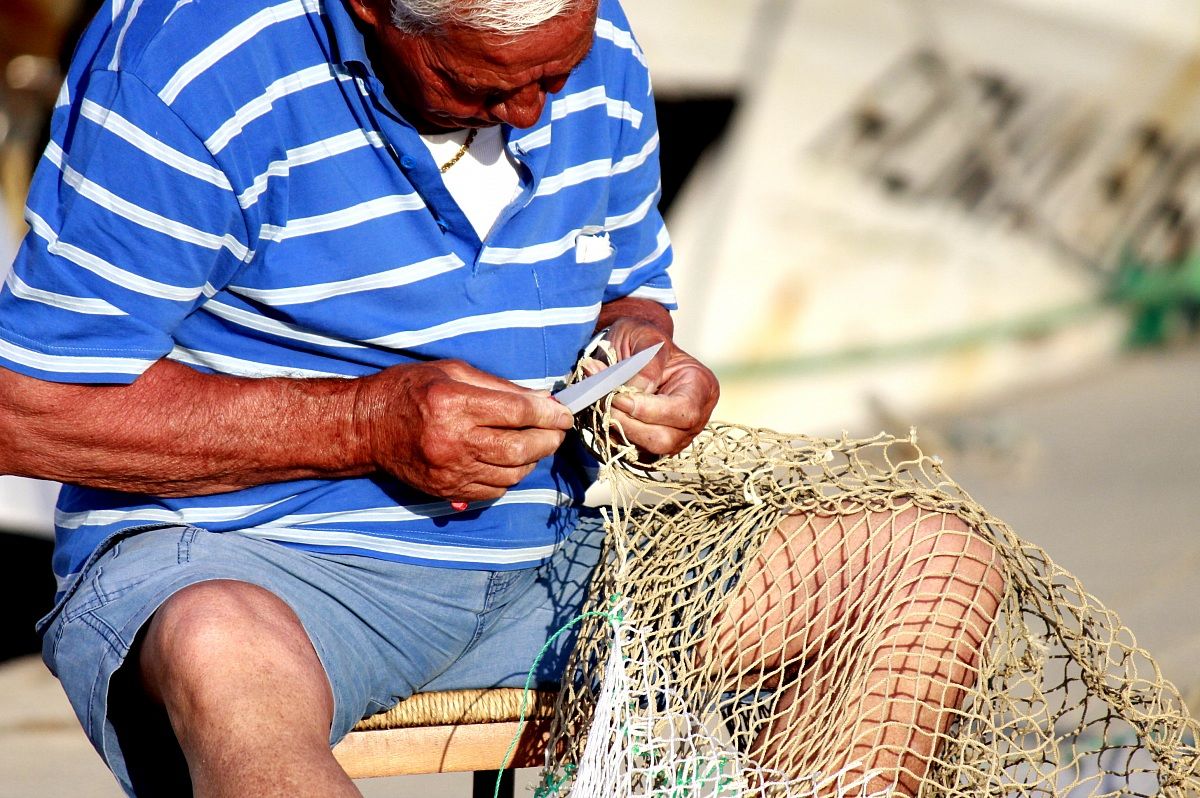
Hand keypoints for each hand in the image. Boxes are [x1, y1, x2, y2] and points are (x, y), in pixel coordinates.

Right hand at [353, 360, 573, 501]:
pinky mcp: (446, 490)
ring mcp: (449, 470)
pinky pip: (493, 491)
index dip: (549, 413)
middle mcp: (453, 441)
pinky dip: (511, 478)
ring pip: (512, 474)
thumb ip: (499, 387)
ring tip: (536, 444)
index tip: (565, 413)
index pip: (517, 412)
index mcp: (454, 404)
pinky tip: (511, 462)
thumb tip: (542, 399)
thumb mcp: (452, 371)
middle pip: (520, 448)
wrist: (365, 427)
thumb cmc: (408, 390)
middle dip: (548, 439)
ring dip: (532, 460)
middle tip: (557, 430)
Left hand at [599, 318, 718, 456]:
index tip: (616, 396)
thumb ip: (644, 363)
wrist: (633, 347)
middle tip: (604, 404)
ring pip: (649, 451)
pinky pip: (635, 453)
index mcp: (702, 386)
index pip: (682, 411)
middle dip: (630, 425)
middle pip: (666, 439)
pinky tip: (604, 415)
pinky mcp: (655, 445)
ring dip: (619, 432)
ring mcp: (677, 435)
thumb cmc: (643, 338)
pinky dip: (616, 437)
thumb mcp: (645, 337)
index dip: (647, 409)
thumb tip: (632, 394)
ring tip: (600, 406)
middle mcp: (695, 417)